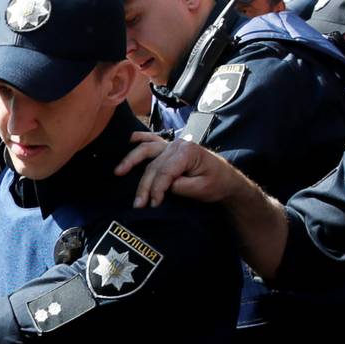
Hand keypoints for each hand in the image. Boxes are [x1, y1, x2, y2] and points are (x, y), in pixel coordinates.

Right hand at [116, 135, 245, 207]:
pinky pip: (151, 139)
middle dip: (144, 185)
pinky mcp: (169, 147)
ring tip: (118, 172)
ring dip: (131, 161)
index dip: (157, 189)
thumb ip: (180, 186)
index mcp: (187, 151)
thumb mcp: (201, 189)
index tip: (153, 205)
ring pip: (146, 150)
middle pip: (153, 165)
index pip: (165, 172)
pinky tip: (129, 140)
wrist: (226, 179)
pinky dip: (139, 138)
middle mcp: (178, 144)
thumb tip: (162, 187)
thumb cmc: (216, 183)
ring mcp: (172, 144)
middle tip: (138, 204)